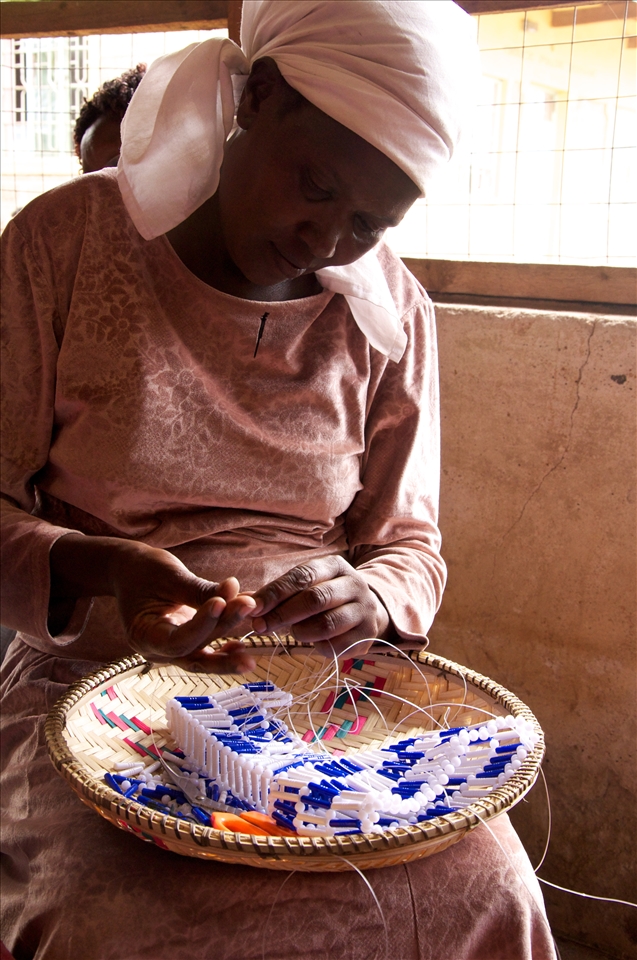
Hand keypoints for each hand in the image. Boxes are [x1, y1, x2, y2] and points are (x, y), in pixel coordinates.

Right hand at [49, 535, 256, 672]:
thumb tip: (234, 590)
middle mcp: (157, 650)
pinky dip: (224, 649)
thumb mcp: (168, 576)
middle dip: (224, 629)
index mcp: (143, 635)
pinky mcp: (185, 644)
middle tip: (249, 608)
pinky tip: (243, 647)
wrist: (128, 572)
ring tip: (252, 649)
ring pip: (203, 658)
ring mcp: (171, 650)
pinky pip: (206, 652)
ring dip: (229, 653)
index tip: (221, 601)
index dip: (202, 624)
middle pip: (195, 650)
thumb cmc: (142, 571)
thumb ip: (199, 590)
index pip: (177, 640)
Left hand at [249, 556, 389, 657]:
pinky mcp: (367, 635)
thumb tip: (243, 600)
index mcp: (334, 566)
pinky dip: (318, 646)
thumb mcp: (307, 586)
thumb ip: (278, 593)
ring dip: (301, 632)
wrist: (367, 611)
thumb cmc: (325, 597)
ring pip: (325, 624)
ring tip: (294, 632)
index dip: (275, 592)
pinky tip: (315, 642)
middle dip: (282, 614)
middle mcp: (354, 584)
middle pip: (314, 599)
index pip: (302, 576)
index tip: (253, 607)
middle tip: (260, 626)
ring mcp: (363, 610)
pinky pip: (335, 646)